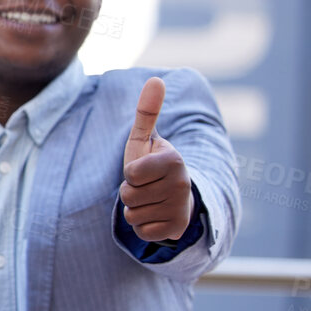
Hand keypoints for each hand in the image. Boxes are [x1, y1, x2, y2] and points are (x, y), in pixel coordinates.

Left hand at [121, 76, 194, 241]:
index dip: (130, 173)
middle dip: (131, 192)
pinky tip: (155, 215)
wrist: (173, 196)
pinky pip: (141, 231)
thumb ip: (147, 112)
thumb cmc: (152, 165)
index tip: (143, 170)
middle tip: (146, 186)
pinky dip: (143, 225)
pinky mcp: (176, 230)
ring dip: (136, 209)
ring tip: (150, 200)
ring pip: (133, 215)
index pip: (131, 174)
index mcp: (174, 161)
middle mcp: (182, 185)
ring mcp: (181, 209)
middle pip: (128, 196)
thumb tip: (156, 79)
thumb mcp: (145, 140)